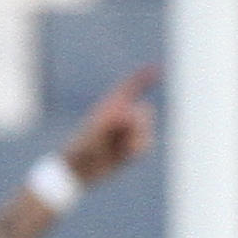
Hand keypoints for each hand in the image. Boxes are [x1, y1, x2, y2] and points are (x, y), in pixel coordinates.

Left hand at [58, 63, 157, 185]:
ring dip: (136, 140)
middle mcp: (123, 115)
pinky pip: (147, 144)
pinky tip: (123, 155)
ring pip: (148, 130)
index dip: (145, 75)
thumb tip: (132, 113)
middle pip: (145, 112)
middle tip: (118, 134)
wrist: (79, 169)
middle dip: (137, 124)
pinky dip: (138, 150)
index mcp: (112, 105)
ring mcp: (129, 130)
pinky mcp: (133, 144)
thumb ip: (113, 120)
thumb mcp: (95, 130)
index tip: (158, 68)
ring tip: (117, 148)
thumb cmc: (82, 146)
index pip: (131, 85)